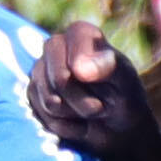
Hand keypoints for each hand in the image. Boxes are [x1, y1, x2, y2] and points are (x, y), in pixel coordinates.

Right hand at [25, 9, 158, 160]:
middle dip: (83, 101)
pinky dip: (65, 127)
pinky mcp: (34, 94)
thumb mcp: (125, 80)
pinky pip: (42, 115)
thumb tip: (79, 69)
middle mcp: (56, 47)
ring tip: (92, 113)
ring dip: (76, 115)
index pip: (73, 44)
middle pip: (60, 79)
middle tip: (100, 107)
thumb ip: (107, 67)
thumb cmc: (124, 95)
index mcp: (80, 34)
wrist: (116, 125)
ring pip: (49, 101)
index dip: (84, 66)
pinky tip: (79, 124)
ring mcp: (41, 70)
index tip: (95, 82)